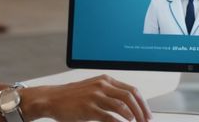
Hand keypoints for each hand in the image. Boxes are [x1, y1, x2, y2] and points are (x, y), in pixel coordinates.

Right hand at [22, 75, 151, 121]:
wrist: (52, 98)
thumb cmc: (72, 96)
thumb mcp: (93, 88)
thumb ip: (109, 93)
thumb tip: (127, 105)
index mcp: (106, 80)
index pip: (131, 90)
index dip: (142, 103)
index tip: (147, 113)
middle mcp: (102, 85)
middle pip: (130, 97)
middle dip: (141, 111)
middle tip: (146, 121)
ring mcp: (95, 96)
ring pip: (122, 106)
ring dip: (133, 117)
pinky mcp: (88, 108)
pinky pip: (109, 116)